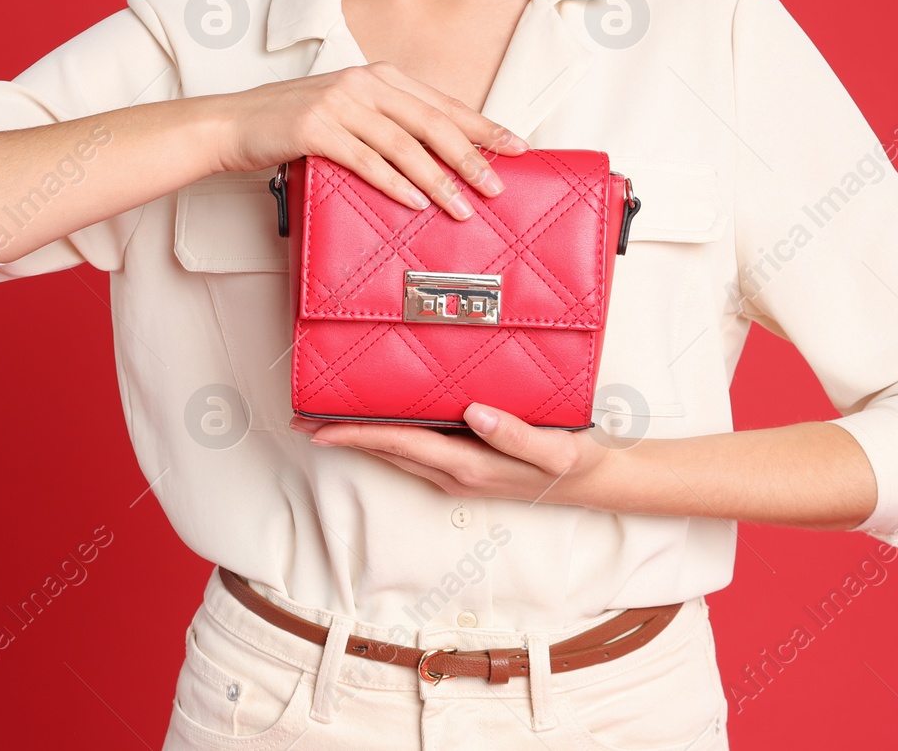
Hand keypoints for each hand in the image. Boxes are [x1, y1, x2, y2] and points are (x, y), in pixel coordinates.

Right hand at [211, 61, 527, 219]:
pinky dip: (395, 183)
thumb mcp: (348, 113)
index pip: (443, 104)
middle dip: (472, 156)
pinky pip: (366, 160)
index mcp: (380, 77)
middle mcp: (364, 83)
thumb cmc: (294, 125)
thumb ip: (389, 125)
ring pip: (404, 145)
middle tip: (500, 185)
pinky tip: (416, 202)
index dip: (483, 126)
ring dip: (438, 180)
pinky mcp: (315, 128)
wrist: (233, 123)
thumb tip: (439, 160)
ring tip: (464, 207)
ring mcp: (339, 103)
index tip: (518, 147)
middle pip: (432, 123)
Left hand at [289, 403, 623, 510]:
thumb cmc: (578, 463)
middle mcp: (456, 474)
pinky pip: (417, 452)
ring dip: (362, 439)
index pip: (400, 445)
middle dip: (344, 438)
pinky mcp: (468, 468)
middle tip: (300, 419)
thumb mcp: (557, 450)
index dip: (356, 435)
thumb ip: (516, 434)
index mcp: (469, 467)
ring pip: (399, 455)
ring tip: (326, 422)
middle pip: (388, 453)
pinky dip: (390, 438)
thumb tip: (474, 413)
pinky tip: (382, 423)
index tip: (317, 427)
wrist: (597, 484)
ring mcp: (460, 475)